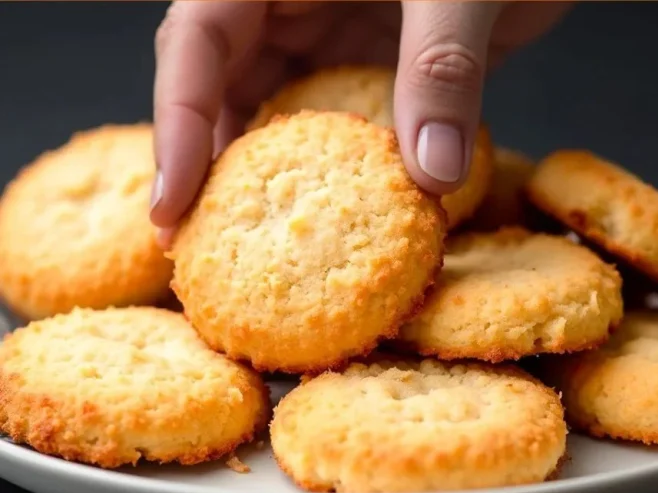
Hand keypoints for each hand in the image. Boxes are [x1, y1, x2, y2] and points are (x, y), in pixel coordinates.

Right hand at [151, 1, 570, 237]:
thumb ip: (441, 71)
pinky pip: (333, 125)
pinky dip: (330, 174)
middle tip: (192, 244)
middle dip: (202, 165)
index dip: (177, 121)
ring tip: (246, 251)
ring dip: (262, 178)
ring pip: (268, 111)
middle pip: (215, 84)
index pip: (197, 37)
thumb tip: (431, 178)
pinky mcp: (368, 62)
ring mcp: (327, 31)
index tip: (171, 203)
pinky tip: (328, 223)